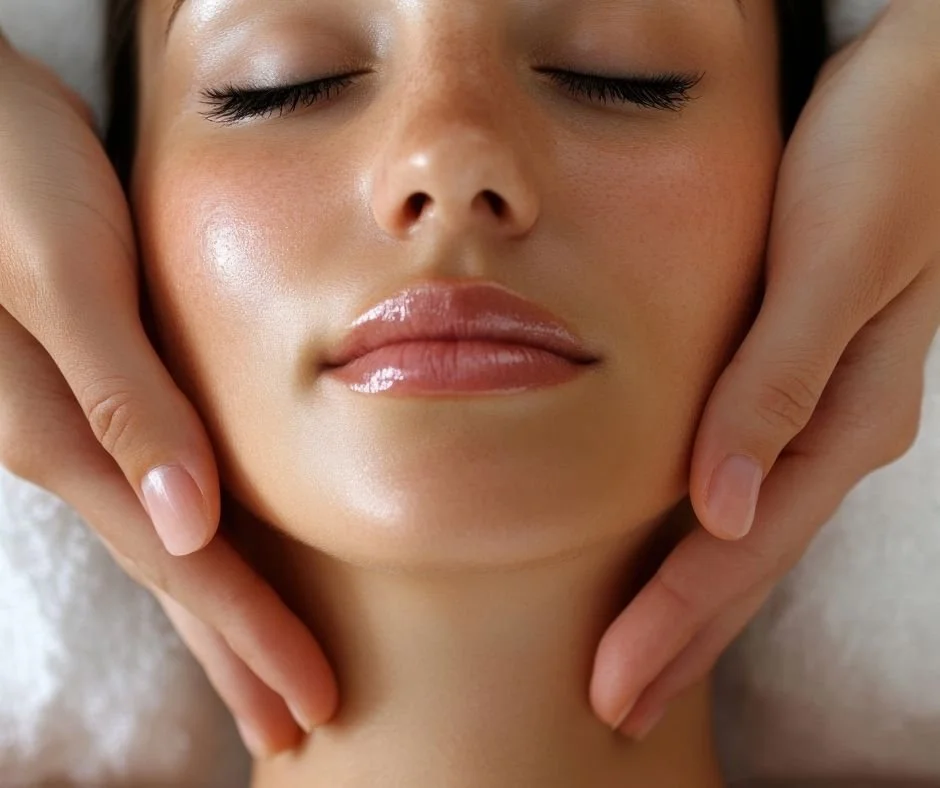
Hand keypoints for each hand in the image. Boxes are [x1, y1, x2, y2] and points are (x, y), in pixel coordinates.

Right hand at [0, 37, 335, 754]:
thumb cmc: (10, 171)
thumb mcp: (66, 271)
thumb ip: (122, 394)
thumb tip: (187, 524)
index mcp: (72, 434)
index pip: (186, 566)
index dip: (252, 638)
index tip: (312, 705)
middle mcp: (72, 447)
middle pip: (176, 576)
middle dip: (238, 656)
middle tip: (294, 725)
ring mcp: (75, 425)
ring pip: (165, 545)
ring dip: (219, 614)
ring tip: (259, 672)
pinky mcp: (93, 391)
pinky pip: (155, 493)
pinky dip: (198, 544)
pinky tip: (212, 552)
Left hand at [590, 1, 939, 737]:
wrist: (922, 88)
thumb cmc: (879, 156)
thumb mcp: (829, 264)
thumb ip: (775, 385)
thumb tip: (720, 509)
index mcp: (840, 418)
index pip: (739, 550)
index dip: (674, 625)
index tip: (614, 690)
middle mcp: (832, 430)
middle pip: (745, 563)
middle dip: (680, 642)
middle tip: (618, 711)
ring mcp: (823, 412)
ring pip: (748, 534)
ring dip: (692, 604)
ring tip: (643, 660)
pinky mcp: (801, 380)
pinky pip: (749, 485)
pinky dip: (706, 538)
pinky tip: (681, 553)